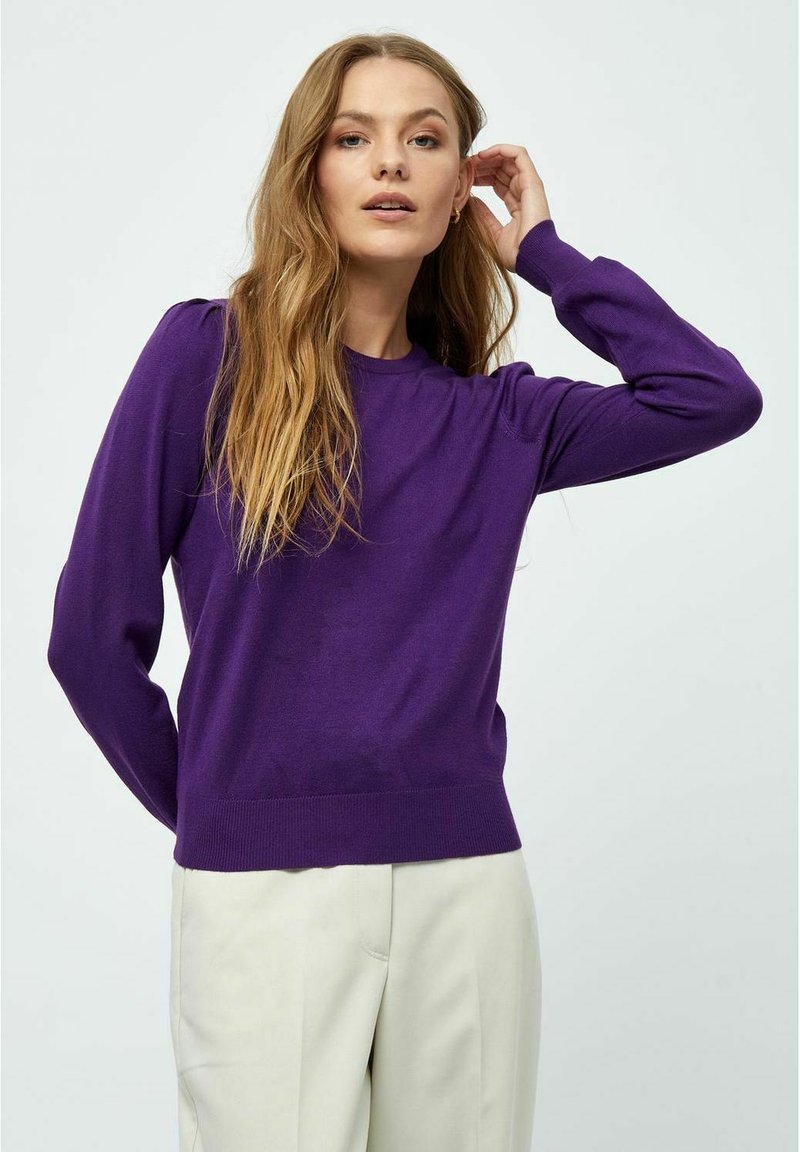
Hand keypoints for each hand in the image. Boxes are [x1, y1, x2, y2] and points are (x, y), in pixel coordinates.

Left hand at [467, 144, 551, 271]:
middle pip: (502, 169)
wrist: (531, 257)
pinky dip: (501, 149)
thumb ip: (484, 217)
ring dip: (488, 157)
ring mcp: (529, 185)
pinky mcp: (532, 181)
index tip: (464, 178)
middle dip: (482, 165)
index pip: (498, 183)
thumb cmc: (518, 253)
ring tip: (471, 161)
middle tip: (464, 167)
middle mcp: (524, 193)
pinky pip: (519, 154)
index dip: (481, 177)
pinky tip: (483, 155)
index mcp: (517, 205)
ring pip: (508, 159)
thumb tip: (472, 202)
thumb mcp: (493, 234)